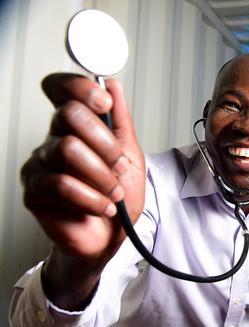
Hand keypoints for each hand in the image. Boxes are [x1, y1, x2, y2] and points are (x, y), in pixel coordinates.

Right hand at [21, 73, 144, 307]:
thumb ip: (121, 121)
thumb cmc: (119, 195)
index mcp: (76, 125)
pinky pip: (61, 184)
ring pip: (68, 149)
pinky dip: (91, 198)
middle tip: (119, 166)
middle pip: (70, 115)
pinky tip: (102, 206)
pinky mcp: (34, 191)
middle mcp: (55, 138)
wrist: (112, 236)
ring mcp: (41, 164)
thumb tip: (113, 85)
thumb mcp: (131, 154)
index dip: (79, 87)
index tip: (104, 103)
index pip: (61, 89)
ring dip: (102, 175)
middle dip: (105, 143)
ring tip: (114, 192)